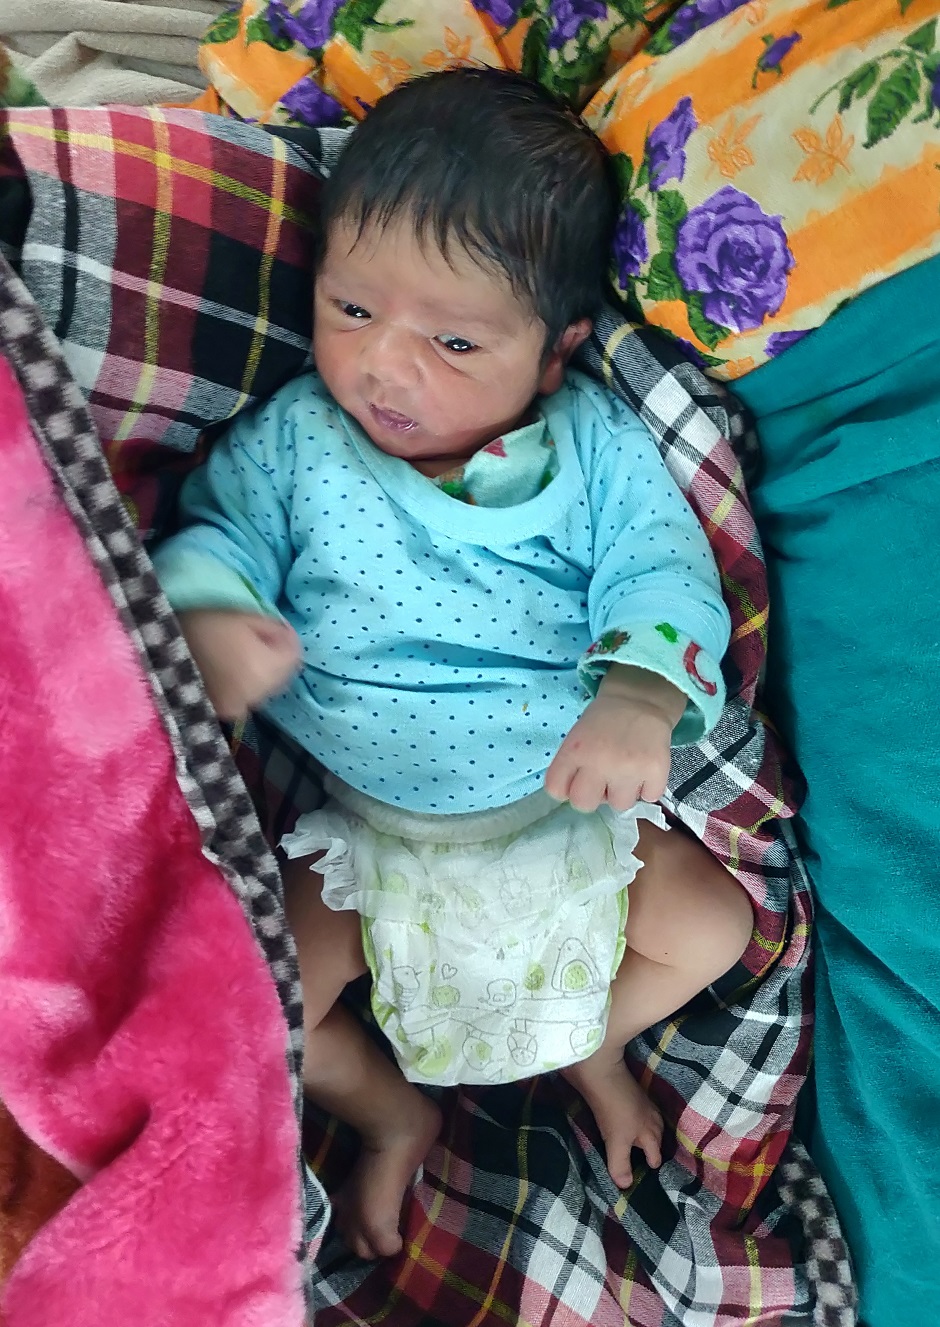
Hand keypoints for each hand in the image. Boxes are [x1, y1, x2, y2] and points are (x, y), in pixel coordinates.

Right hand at [177, 609, 301, 721]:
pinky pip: (242, 699)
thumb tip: (288, 639)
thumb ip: (277, 631)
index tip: (275, 627)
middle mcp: (251, 698)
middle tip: (257, 637)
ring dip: (259, 675)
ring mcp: (233, 709)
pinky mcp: (218, 711)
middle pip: (280, 678)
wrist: (157, 636)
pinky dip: (241, 687)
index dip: (287, 640)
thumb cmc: (205, 617)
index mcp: (261, 672)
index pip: (294, 659)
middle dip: (275, 660)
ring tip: (239, 653)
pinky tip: (227, 669)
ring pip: (262, 691)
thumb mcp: (248, 614)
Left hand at [544, 666, 682, 812]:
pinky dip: (649, 787)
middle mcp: (598, 763)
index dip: (567, 788)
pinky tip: (645, 768)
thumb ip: (571, 765)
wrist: (641, 699)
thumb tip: (573, 796)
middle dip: (594, 796)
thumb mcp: (577, 736)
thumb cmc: (605, 720)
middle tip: (605, 780)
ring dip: (624, 791)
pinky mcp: (655, 772)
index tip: (578, 780)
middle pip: (584, 805)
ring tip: (628, 770)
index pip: (556, 790)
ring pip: (620, 805)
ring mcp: (628, 770)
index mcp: (574, 751)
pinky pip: (649, 797)